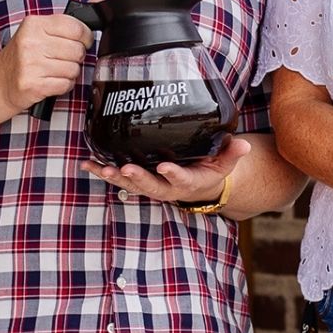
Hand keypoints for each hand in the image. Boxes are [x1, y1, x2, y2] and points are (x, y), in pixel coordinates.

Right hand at [0, 9, 97, 111]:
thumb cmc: (23, 54)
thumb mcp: (41, 30)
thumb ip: (70, 18)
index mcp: (34, 24)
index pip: (76, 27)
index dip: (85, 37)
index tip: (80, 41)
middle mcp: (30, 42)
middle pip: (78, 50)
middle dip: (76, 57)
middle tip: (61, 58)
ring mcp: (30, 64)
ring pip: (73, 69)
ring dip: (69, 73)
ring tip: (54, 70)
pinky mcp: (32, 85)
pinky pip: (65, 84)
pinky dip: (63, 85)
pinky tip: (51, 81)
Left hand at [83, 136, 249, 204]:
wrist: (200, 186)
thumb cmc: (211, 170)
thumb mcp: (226, 164)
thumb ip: (233, 153)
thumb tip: (245, 145)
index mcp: (189, 182)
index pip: (182, 180)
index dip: (173, 174)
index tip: (165, 167)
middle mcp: (167, 188)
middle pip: (150, 186)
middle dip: (137, 179)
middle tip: (125, 170)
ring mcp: (151, 185)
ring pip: (130, 184)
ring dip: (113, 176)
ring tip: (99, 167)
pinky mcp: (139, 180)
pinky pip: (118, 177)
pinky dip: (102, 170)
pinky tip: (87, 163)